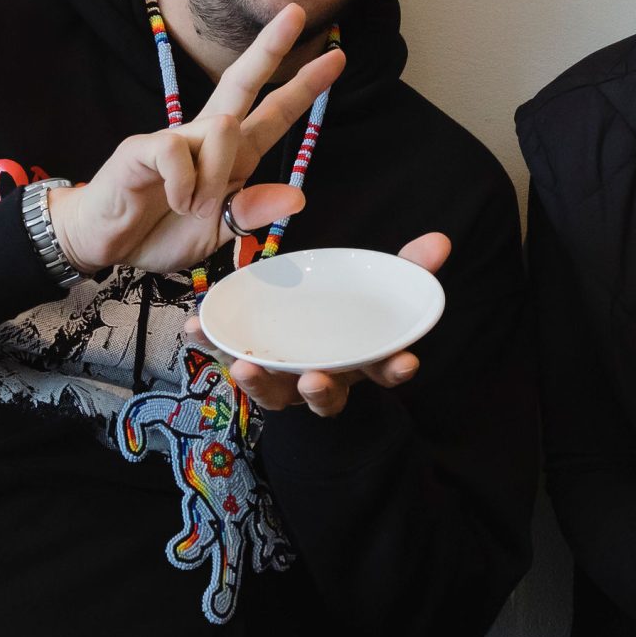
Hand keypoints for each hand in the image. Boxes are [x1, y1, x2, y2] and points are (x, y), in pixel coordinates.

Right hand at [47, 4, 344, 277]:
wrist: (107, 243)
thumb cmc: (161, 230)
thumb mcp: (217, 231)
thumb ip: (251, 213)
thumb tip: (297, 196)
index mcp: (231, 156)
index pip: (273, 114)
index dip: (304, 88)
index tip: (336, 59)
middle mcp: (205, 137)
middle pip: (242, 82)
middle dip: (270, 47)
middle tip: (297, 12)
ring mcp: (173, 137)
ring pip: (221, 130)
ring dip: (216, 177)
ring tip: (192, 208)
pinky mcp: (143, 147)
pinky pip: (177, 152)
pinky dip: (183, 185)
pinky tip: (172, 201)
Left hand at [224, 233, 449, 417]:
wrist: (306, 326)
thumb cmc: (349, 312)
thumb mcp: (380, 287)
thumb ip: (408, 268)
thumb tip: (440, 241)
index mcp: (361, 361)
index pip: (385, 371)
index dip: (395, 368)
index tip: (407, 361)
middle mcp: (325, 377)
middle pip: (326, 395)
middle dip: (320, 390)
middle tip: (315, 378)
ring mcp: (285, 380)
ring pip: (275, 394)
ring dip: (261, 384)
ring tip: (246, 368)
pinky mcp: (252, 365)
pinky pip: (230, 359)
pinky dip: (212, 346)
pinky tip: (195, 328)